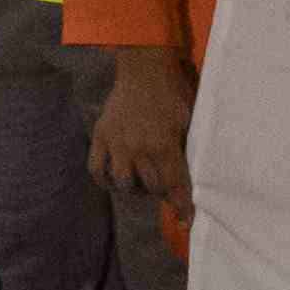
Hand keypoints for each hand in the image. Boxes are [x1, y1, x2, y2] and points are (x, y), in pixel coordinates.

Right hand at [91, 49, 196, 209]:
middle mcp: (137, 148)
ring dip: (136, 189)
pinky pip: (97, 169)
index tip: (187, 221)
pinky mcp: (100, 136)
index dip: (182, 205)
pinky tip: (116, 181)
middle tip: (167, 189)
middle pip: (150, 187)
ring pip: (123, 184)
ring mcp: (116, 143)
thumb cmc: (172, 94)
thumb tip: (193, 178)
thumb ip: (187, 150)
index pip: (174, 185)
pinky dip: (105, 180)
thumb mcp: (188, 121)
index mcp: (163, 144)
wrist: (143, 68)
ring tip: (143, 182)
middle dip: (162, 193)